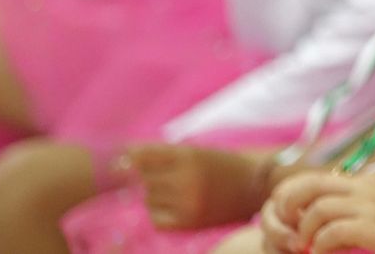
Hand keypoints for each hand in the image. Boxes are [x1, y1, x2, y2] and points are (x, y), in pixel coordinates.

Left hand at [128, 144, 267, 230]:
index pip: (140, 156)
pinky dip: (160, 213)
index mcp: (188, 154)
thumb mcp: (194, 151)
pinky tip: (177, 207)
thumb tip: (120, 162)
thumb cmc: (219, 165)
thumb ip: (160, 154)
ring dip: (156, 195)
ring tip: (179, 191)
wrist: (254, 186)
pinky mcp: (190, 222)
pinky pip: (156, 219)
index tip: (131, 160)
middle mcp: (187, 177)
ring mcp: (188, 201)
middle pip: (143, 178)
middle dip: (149, 177)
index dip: (132, 158)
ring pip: (148, 198)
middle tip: (170, 176)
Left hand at [267, 170, 374, 253]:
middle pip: (309, 184)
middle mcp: (367, 187)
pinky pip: (334, 232)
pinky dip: (322, 245)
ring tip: (308, 247)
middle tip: (287, 230)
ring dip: (306, 231)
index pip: (315, 178)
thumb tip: (326, 216)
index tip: (291, 219)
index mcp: (367, 180)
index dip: (294, 197)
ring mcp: (373, 207)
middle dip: (288, 206)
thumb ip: (359, 204)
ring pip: (318, 209)